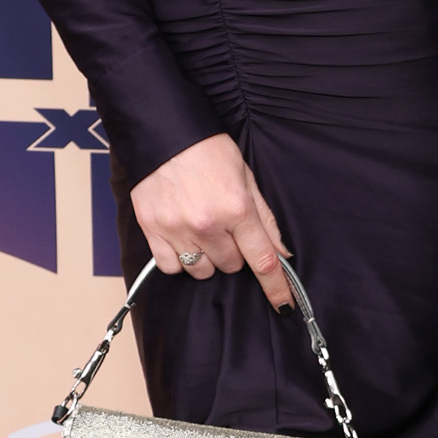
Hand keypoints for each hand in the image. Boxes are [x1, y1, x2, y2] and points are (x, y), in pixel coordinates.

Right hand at [129, 133, 292, 309]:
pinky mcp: (153, 231)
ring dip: (208, 258)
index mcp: (236, 208)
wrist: (163, 133)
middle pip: (231, 266)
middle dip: (234, 252)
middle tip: (225, 227)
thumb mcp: (247, 177)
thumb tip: (281, 253)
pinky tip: (182, 238)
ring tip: (202, 230)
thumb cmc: (208, 151)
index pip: (263, 260)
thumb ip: (265, 219)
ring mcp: (177, 230)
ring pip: (202, 271)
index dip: (277, 286)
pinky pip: (172, 267)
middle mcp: (207, 224)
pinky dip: (180, 259)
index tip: (284, 304)